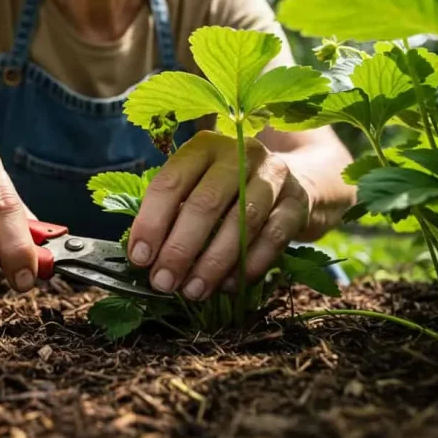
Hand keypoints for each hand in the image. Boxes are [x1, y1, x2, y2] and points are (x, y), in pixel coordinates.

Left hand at [126, 131, 312, 300]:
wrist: (295, 182)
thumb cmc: (230, 191)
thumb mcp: (198, 187)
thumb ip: (172, 214)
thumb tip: (142, 257)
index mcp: (204, 146)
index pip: (170, 183)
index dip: (151, 223)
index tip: (139, 258)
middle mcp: (239, 153)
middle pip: (205, 203)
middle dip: (180, 249)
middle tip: (164, 282)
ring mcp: (274, 176)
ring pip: (241, 222)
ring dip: (213, 263)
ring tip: (193, 291)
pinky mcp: (298, 202)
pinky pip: (273, 238)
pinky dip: (249, 265)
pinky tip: (229, 286)